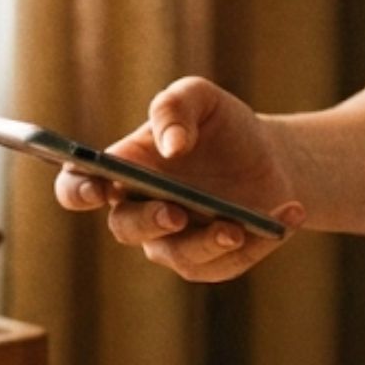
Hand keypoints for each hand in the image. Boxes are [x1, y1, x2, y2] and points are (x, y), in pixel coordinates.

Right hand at [54, 77, 306, 282]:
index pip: (78, 187)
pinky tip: (285, 215)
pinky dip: (257, 243)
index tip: (100, 187)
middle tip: (176, 212)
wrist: (268, 158)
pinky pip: (224, 265)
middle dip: (149, 221)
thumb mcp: (201, 98)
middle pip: (124, 228)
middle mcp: (139, 212)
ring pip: (177, 256)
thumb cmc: (221, 127)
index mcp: (123, 171)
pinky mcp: (210, 263)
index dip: (79, 191)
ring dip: (208, 242)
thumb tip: (169, 146)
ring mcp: (173, 242)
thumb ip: (175, 107)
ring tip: (239, 225)